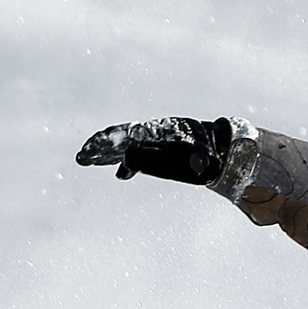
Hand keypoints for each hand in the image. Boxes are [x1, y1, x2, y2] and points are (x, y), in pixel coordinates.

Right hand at [75, 116, 232, 183]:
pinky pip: (138, 153)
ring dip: (106, 154)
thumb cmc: (212, 155)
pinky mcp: (161, 149)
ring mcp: (157, 140)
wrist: (225, 147)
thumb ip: (163, 162)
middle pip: (122, 137)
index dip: (111, 141)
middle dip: (100, 147)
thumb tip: (134, 162)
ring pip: (126, 145)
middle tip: (81, 157)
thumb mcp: (197, 160)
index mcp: (162, 132)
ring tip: (84, 161)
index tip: (95, 148)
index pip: (130, 134)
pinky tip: (121, 175)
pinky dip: (126, 162)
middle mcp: (155, 133)